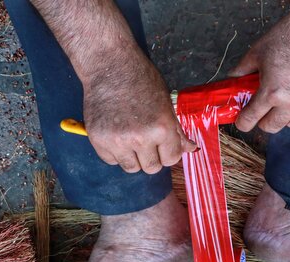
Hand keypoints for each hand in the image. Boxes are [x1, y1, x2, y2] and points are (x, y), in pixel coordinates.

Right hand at [82, 47, 195, 173]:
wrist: (109, 65)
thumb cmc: (141, 81)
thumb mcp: (165, 103)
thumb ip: (177, 130)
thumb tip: (191, 149)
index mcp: (162, 128)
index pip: (171, 159)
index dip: (168, 152)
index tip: (162, 143)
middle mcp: (141, 138)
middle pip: (152, 168)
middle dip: (151, 157)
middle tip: (145, 140)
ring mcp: (118, 141)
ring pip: (131, 168)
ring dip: (133, 157)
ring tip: (130, 137)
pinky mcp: (98, 140)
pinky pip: (111, 160)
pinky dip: (114, 152)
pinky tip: (115, 134)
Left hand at [230, 5, 289, 132]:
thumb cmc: (289, 36)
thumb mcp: (257, 52)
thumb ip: (241, 70)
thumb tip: (232, 80)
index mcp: (272, 92)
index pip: (251, 120)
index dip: (243, 122)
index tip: (243, 121)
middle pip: (272, 127)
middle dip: (263, 121)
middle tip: (263, 111)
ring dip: (285, 117)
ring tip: (283, 103)